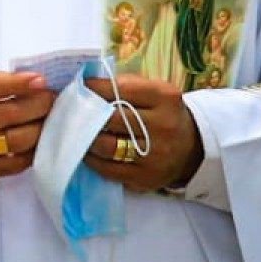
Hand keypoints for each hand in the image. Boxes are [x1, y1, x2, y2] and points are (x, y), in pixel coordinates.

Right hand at [0, 68, 52, 189]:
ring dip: (41, 128)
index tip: (41, 81)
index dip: (19, 83)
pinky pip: (19, 162)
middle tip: (52, 99)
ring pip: (19, 139)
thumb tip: (30, 81)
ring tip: (49, 119)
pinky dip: (33, 150)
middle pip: (11, 113)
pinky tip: (37, 140)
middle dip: (39, 105)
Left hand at [81, 75, 204, 191]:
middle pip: (111, 118)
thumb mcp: (153, 91)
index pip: (119, 90)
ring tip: (73, 131)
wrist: (192, 147)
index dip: (93, 88)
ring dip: (85, 139)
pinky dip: (92, 160)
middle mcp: (163, 126)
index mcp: (164, 97)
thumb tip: (84, 83)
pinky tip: (85, 152)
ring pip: (107, 146)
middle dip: (86, 114)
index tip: (77, 87)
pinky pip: (110, 170)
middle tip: (68, 110)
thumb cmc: (162, 112)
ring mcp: (156, 156)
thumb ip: (123, 84)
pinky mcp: (146, 178)